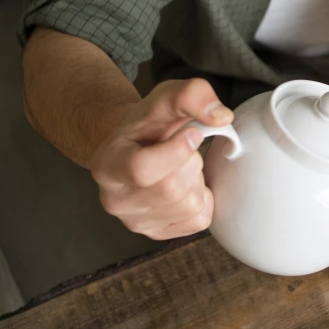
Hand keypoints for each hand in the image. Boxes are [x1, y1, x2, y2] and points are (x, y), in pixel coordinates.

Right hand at [89, 78, 232, 239]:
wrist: (139, 146)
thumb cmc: (150, 124)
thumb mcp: (165, 97)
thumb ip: (191, 95)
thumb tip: (221, 117)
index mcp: (106, 164)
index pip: (141, 169)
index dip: (176, 151)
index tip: (191, 133)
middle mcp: (114, 199)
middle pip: (170, 189)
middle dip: (191, 162)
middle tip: (184, 149)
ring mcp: (135, 221)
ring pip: (188, 205)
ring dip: (197, 179)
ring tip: (181, 166)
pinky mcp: (159, 233)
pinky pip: (199, 219)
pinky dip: (204, 198)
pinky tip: (187, 184)